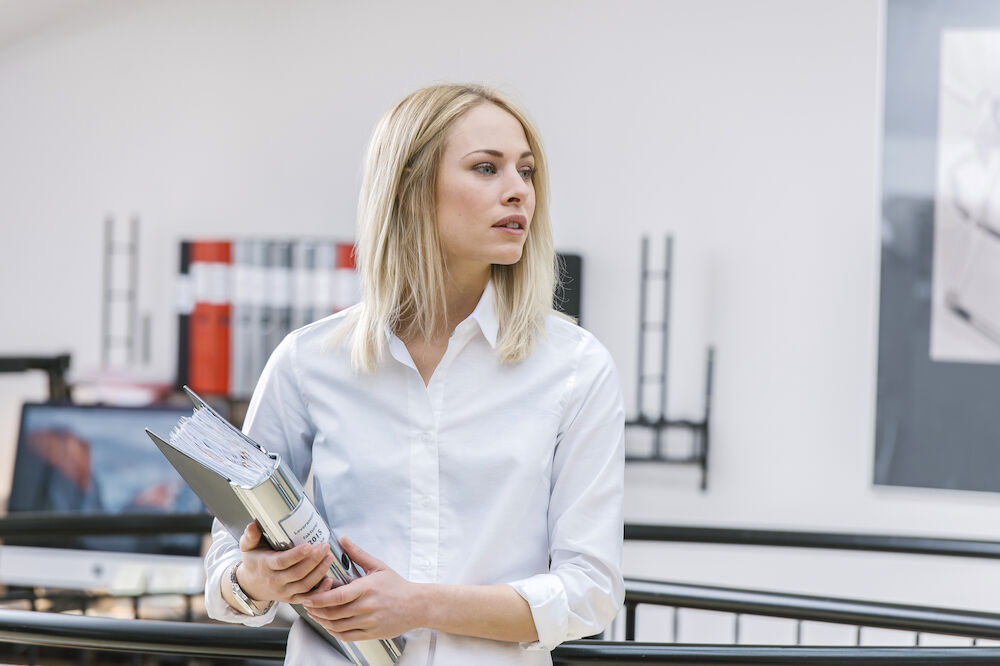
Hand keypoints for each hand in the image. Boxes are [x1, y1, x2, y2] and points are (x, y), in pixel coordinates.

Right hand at [236, 521, 335, 603]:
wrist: (251, 586)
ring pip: (305, 585)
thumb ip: (250, 536)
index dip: (296, 555)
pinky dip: (320, 591)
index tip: (309, 545)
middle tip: (325, 546)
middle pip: (297, 573)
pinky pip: (307, 598)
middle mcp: (275, 581)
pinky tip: (329, 580)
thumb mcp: (248, 547)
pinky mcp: (291, 599)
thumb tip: (253, 525)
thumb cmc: (253, 562)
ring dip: (320, 572)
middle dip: (314, 560)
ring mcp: (284, 592)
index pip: (282, 562)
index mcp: (265, 566)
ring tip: (329, 557)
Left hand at [302, 536, 423, 640]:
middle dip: (316, 611)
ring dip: (323, 621)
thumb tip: (343, 539)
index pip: (338, 596)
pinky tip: (330, 625)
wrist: (416, 605)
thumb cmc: (397, 586)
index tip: (307, 598)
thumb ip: (358, 554)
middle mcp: (367, 607)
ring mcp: (369, 622)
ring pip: (338, 626)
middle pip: (334, 613)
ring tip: (316, 614)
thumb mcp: (378, 566)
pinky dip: (334, 632)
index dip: (319, 599)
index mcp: (367, 588)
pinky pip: (347, 636)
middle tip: (308, 605)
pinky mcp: (371, 634)